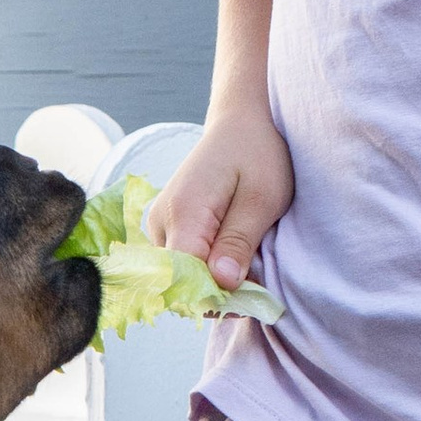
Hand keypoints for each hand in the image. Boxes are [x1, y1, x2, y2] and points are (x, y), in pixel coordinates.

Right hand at [148, 103, 293, 288]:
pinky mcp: (167, 227)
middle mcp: (160, 222)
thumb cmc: (258, 153)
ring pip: (182, 277)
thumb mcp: (262, 198)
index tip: (253, 296)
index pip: (185, 279)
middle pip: (180, 282)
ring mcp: (159, 225)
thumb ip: (239, 241)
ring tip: (250, 266)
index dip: (218, 296)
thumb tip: (222, 283)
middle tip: (259, 285)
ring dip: (216, 282)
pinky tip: (236, 258)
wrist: (241, 123)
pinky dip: (210, 270)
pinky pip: (184, 263)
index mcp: (182, 213)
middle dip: (218, 293)